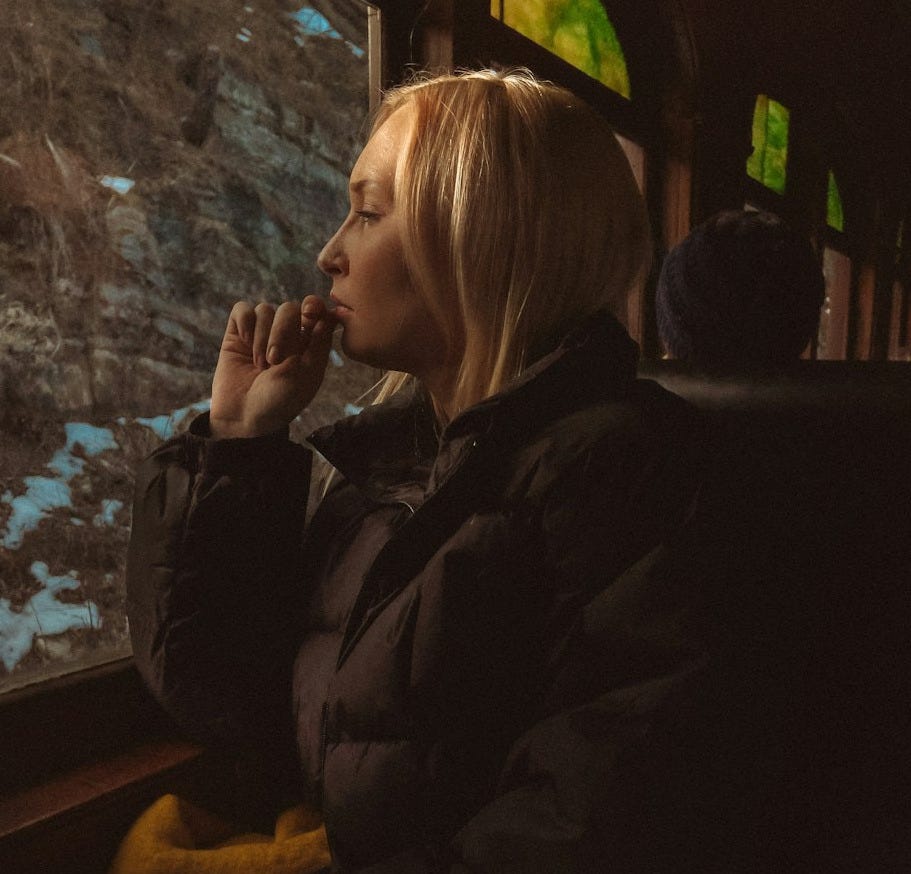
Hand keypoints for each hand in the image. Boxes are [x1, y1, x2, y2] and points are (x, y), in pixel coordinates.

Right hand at [210, 295, 336, 437]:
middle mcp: (286, 334)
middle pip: (289, 309)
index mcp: (309, 343)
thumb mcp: (307, 376)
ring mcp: (261, 332)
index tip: (311, 312)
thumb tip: (329, 314)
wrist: (244, 417)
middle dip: (282, 331)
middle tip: (275, 359)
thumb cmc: (280, 402)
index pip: (317, 312)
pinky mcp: (237, 333)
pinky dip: (245, 323)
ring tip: (260, 365)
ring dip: (262, 337)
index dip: (315, 306)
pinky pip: (242, 310)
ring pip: (265, 310)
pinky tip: (244, 343)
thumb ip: (319, 344)